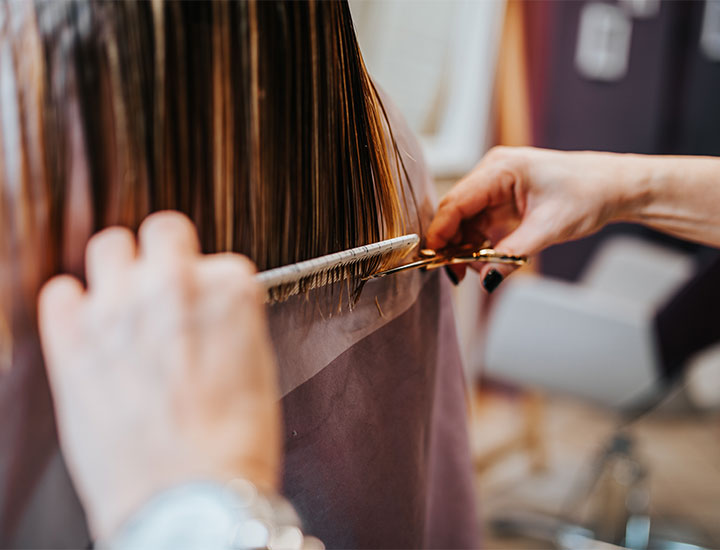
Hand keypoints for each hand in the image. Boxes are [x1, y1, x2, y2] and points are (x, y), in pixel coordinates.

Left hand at [38, 212, 280, 539]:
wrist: (189, 500)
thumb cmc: (233, 446)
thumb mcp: (258, 368)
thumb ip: (230, 323)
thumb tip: (210, 313)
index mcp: (228, 290)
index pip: (220, 261)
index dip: (214, 289)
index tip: (207, 312)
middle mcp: (172, 286)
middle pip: (162, 230)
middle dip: (166, 256)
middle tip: (166, 290)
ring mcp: (117, 309)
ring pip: (108, 245)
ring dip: (120, 269)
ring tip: (126, 303)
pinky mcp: (71, 342)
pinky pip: (59, 292)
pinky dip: (73, 306)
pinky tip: (91, 331)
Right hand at [428, 147, 646, 289]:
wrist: (614, 186)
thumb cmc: (588, 193)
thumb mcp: (549, 229)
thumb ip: (512, 255)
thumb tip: (487, 280)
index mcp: (500, 169)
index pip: (455, 202)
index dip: (441, 233)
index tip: (434, 260)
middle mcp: (492, 172)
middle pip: (455, 212)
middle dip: (453, 244)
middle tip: (459, 274)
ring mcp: (496, 184)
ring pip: (465, 219)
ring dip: (467, 246)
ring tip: (483, 269)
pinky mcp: (502, 197)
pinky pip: (479, 221)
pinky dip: (480, 242)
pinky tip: (490, 258)